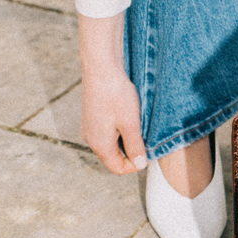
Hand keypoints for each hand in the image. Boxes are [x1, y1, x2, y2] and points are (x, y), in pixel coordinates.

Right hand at [79, 12, 147, 174]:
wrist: (101, 68)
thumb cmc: (116, 95)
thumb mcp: (131, 124)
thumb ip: (135, 147)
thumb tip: (139, 164)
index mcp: (100, 144)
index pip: (117, 168)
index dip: (134, 165)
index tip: (147, 154)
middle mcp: (91, 139)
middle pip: (113, 157)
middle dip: (131, 152)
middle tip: (145, 137)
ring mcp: (89, 127)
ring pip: (111, 143)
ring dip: (126, 139)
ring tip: (136, 124)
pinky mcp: (91, 117)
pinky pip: (106, 132)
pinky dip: (119, 129)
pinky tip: (127, 115)